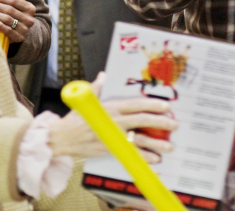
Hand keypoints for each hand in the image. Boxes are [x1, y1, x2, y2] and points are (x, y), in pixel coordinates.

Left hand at [0, 0, 36, 43]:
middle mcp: (30, 19)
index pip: (15, 1)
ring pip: (7, 19)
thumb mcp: (20, 4)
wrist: (19, 32)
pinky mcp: (19, 38)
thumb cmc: (17, 14)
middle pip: (10, 10)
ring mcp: (25, 29)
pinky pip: (7, 30)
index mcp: (31, 9)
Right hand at [48, 74, 177, 162]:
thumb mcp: (86, 100)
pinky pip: (129, 154)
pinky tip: (155, 159)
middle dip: (161, 123)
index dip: (153, 105)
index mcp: (111, 108)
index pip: (136, 105)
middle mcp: (114, 122)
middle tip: (174, 124)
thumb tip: (105, 75)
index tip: (167, 107)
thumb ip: (98, 87)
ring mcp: (112, 137)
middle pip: (142, 121)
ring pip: (138, 140)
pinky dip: (143, 158)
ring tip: (169, 147)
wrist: (60, 139)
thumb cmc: (75, 119)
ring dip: (156, 144)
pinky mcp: (109, 150)